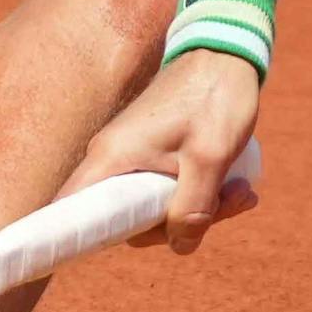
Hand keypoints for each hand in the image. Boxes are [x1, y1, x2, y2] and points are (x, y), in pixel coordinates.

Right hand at [67, 49, 260, 255]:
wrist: (225, 53)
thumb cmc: (214, 98)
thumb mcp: (209, 157)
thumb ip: (193, 207)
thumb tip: (180, 244)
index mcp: (112, 158)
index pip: (69, 212)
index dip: (69, 239)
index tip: (73, 259)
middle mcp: (112, 160)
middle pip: (127, 222)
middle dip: (178, 224)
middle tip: (226, 205)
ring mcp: (131, 159)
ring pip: (154, 208)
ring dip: (199, 210)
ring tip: (241, 191)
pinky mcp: (151, 156)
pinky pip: (166, 191)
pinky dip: (198, 196)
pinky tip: (236, 187)